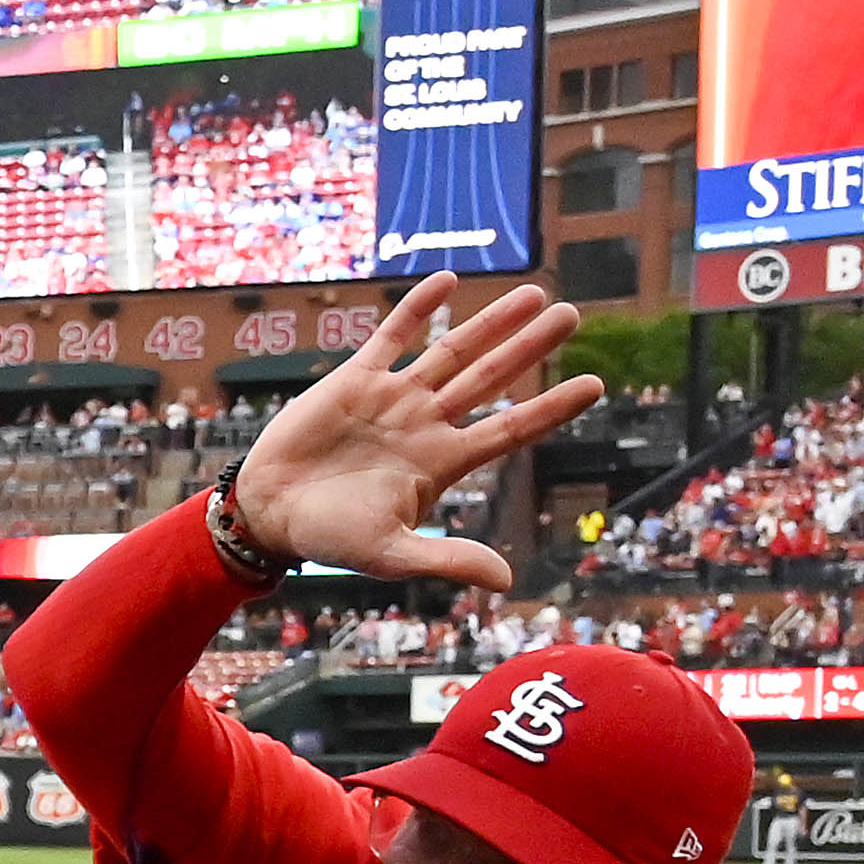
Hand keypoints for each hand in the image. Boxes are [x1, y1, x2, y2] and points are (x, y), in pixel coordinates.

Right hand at [228, 274, 602, 590]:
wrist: (268, 512)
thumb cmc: (329, 538)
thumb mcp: (391, 554)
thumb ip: (448, 560)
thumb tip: (507, 581)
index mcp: (442, 463)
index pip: (510, 429)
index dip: (551, 407)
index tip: (594, 384)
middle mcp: (425, 425)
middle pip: (492, 378)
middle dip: (531, 347)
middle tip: (573, 315)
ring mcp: (392, 399)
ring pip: (453, 351)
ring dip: (491, 323)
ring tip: (533, 294)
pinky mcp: (354, 380)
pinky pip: (392, 337)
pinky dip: (419, 310)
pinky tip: (447, 282)